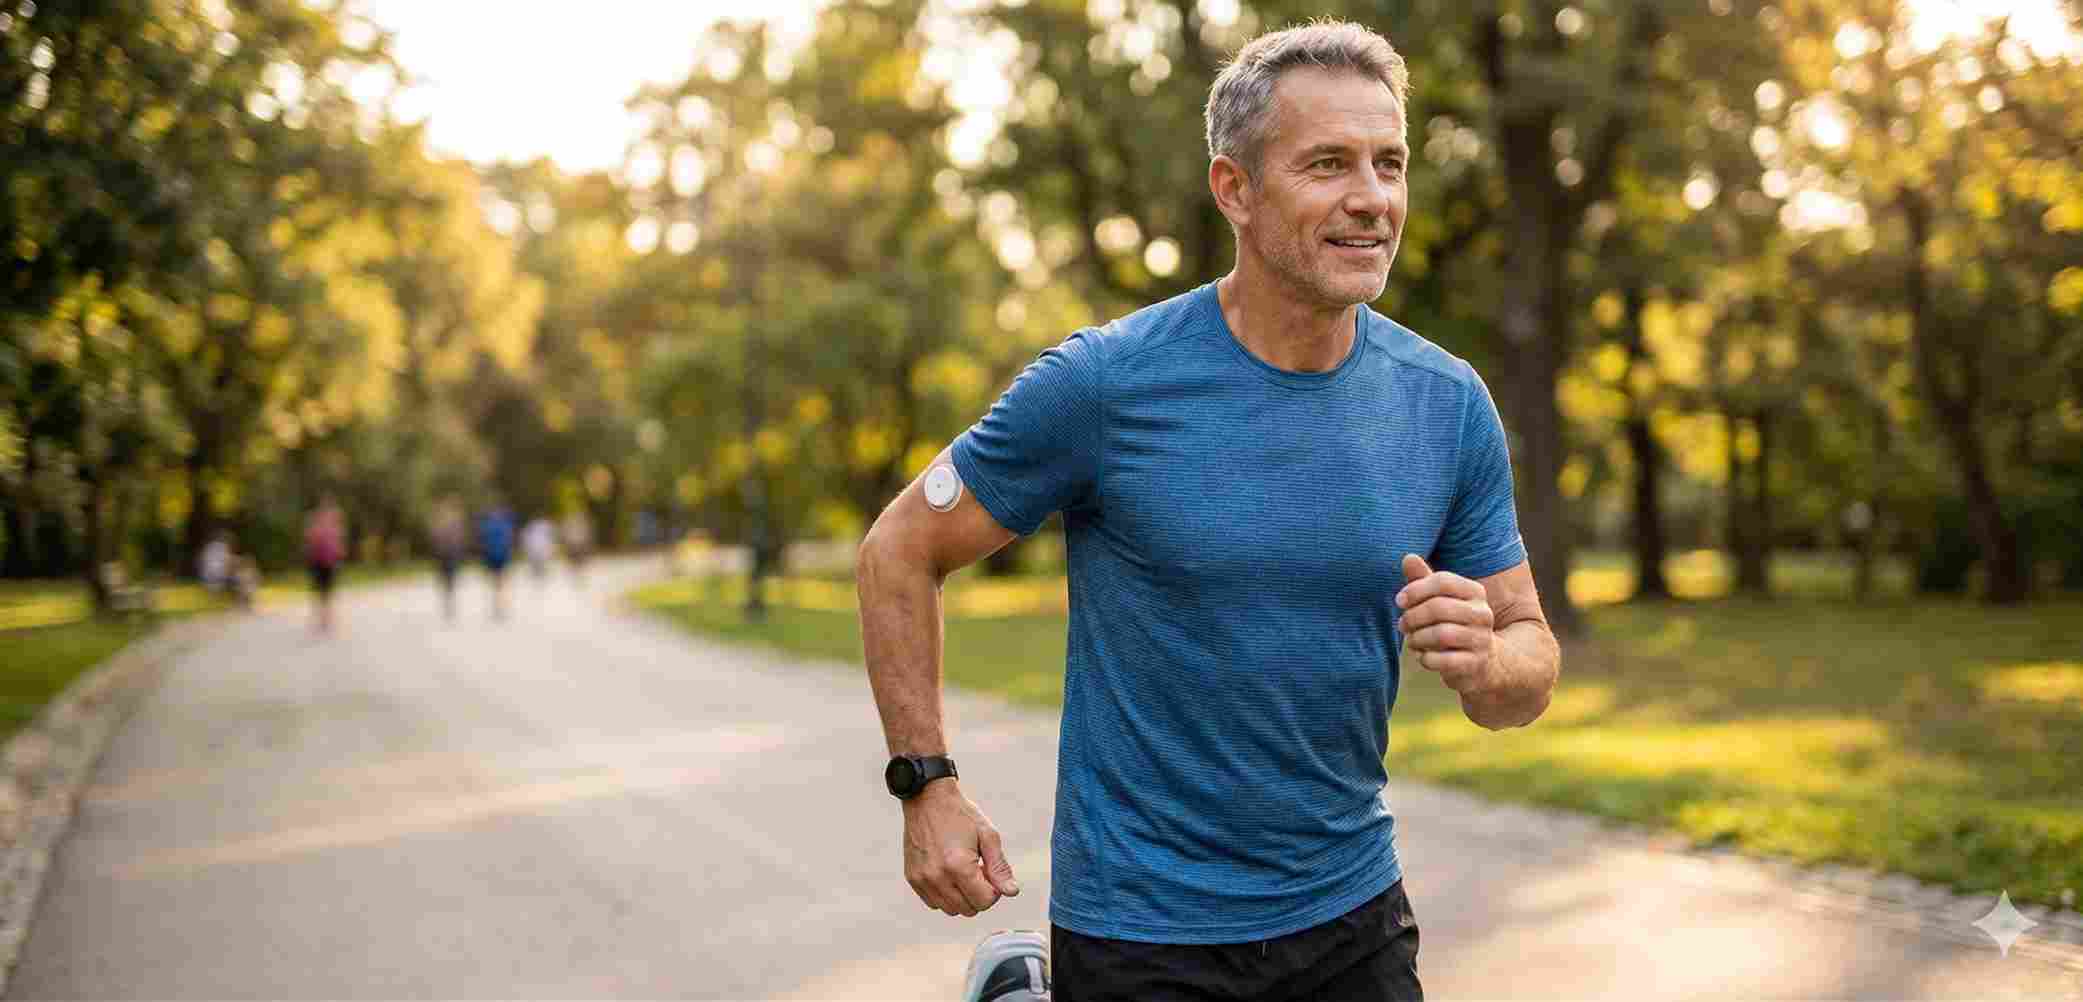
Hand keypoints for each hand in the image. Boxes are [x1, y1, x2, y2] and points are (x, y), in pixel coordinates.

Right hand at [900, 780, 1019, 916]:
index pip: (984, 901)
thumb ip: (1000, 867)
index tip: (989, 870)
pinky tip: (948, 873)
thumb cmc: (960, 814)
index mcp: (958, 866)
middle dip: (979, 894)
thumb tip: (1011, 892)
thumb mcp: (988, 835)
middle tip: (977, 869)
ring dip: (962, 897)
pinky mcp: (912, 878)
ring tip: (962, 871)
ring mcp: (922, 879)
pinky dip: (945, 895)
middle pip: (969, 909)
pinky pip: (934, 902)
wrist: (927, 798)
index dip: (994, 890)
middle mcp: (937, 877)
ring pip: (951, 909)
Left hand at [1396, 554, 1496, 696]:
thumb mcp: (1439, 599)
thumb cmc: (1452, 623)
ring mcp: (1481, 640)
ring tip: (1412, 640)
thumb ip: (1423, 579)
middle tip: (1402, 625)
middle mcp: (1482, 614)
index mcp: (1475, 592)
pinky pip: (1443, 660)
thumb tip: (1408, 557)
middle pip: (1438, 608)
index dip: (1415, 589)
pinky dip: (1426, 658)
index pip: (1443, 581)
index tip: (1400, 600)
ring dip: (1417, 638)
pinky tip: (1423, 656)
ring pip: (1440, 634)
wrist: (1482, 661)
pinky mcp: (1475, 664)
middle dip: (1412, 617)